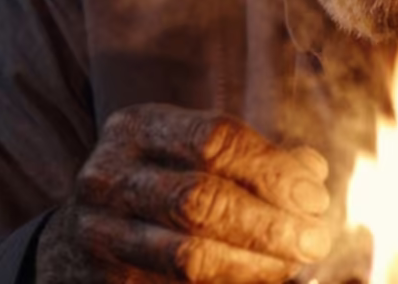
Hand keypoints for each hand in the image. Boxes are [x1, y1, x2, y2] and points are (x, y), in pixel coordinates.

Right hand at [37, 103, 332, 282]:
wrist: (82, 237)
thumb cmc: (160, 185)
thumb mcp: (193, 154)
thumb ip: (253, 158)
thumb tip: (312, 170)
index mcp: (137, 127)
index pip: (214, 139)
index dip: (273, 169)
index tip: (315, 198)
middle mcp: (109, 175)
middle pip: (201, 199)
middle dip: (269, 224)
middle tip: (315, 241)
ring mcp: (99, 233)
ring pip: (188, 256)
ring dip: (254, 265)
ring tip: (293, 268)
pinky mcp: (106, 282)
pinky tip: (260, 283)